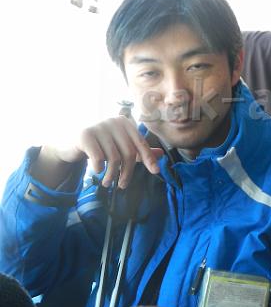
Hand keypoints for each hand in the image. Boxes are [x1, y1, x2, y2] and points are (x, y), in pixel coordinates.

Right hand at [44, 117, 161, 188]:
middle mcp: (114, 121)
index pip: (141, 143)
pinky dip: (99, 168)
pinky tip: (97, 172)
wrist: (72, 145)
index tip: (156, 172)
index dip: (149, 158)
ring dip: (112, 175)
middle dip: (127, 172)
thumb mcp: (121, 147)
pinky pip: (98, 157)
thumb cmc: (101, 146)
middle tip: (122, 185)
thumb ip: (139, 150)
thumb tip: (161, 154)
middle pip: (129, 152)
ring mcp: (99, 125)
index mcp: (125, 123)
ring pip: (114, 157)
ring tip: (107, 182)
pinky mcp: (85, 134)